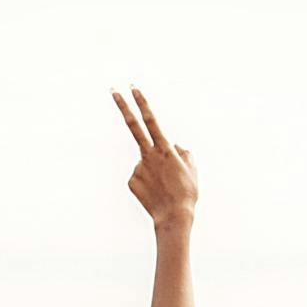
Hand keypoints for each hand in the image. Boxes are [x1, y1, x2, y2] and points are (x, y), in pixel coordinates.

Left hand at [113, 85, 197, 228]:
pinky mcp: (131, 181)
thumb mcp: (192, 169)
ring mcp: (138, 168)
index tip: (133, 88)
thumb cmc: (187, 193)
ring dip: (154, 172)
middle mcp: (148, 155)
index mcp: (165, 149)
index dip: (143, 103)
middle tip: (113, 90)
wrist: (173, 217)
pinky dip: (148, 183)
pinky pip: (141, 177)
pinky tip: (156, 193)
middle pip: (133, 126)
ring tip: (165, 188)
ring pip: (146, 162)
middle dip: (123, 106)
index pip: (151, 120)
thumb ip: (184, 153)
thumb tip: (175, 145)